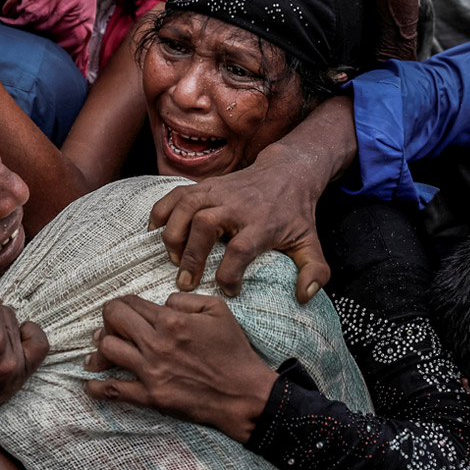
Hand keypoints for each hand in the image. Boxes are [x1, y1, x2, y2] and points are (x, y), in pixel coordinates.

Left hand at [83, 293, 276, 442]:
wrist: (244, 395)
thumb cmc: (233, 351)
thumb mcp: (217, 310)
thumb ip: (185, 299)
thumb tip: (163, 303)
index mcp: (171, 321)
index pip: (132, 304)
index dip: (123, 302)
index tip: (123, 307)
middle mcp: (156, 344)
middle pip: (114, 321)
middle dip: (108, 317)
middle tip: (110, 322)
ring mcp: (151, 372)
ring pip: (108, 351)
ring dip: (101, 346)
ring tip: (100, 347)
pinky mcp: (151, 396)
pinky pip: (115, 390)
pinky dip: (98, 387)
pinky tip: (90, 383)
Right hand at [148, 97, 356, 302]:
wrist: (286, 172)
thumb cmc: (294, 214)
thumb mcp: (310, 242)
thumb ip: (314, 271)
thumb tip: (305, 297)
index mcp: (262, 223)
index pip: (241, 248)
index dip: (230, 273)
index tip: (229, 289)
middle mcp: (236, 205)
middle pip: (205, 224)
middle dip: (192, 254)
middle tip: (185, 282)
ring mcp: (217, 191)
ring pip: (186, 207)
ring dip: (173, 234)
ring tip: (172, 259)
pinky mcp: (204, 185)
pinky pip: (174, 195)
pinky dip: (160, 212)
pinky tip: (155, 233)